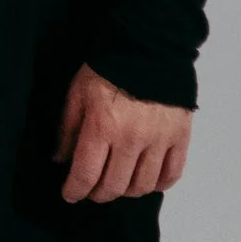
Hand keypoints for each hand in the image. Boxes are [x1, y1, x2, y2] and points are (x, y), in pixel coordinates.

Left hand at [54, 64, 191, 202]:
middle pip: (114, 186)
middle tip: (91, 190)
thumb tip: (60, 159)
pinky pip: (171, 175)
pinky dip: (157, 184)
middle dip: (97, 194)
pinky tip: (145, 180)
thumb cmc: (106, 69)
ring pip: (142, 186)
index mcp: (102, 127)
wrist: (146, 47)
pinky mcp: (180, 137)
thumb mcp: (76, 94)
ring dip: (126, 191)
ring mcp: (159, 140)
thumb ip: (67, 129)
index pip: (86, 174)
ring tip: (117, 183)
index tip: (69, 194)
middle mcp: (131, 139)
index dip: (75, 190)